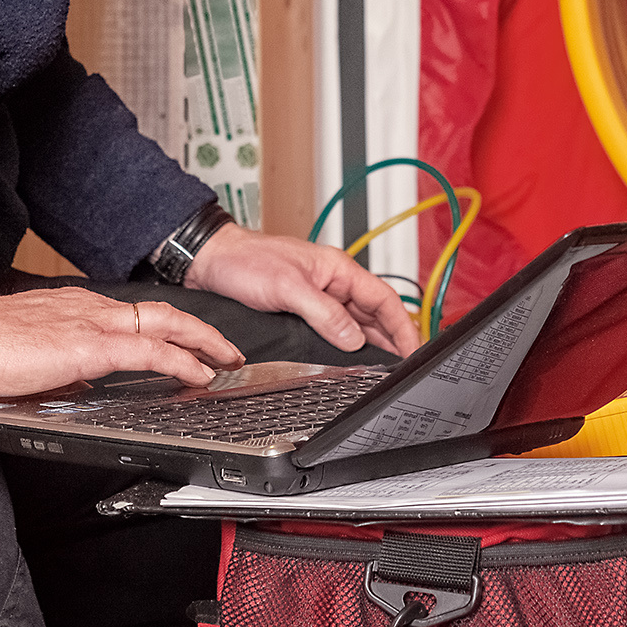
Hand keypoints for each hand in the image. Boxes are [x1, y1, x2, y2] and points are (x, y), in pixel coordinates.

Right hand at [0, 288, 243, 403]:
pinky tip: (198, 375)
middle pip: (162, 313)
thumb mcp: (27, 364)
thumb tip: (78, 386)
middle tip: (227, 352)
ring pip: (165, 325)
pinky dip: (181, 362)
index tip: (185, 346)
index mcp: (75, 310)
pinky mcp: (89, 347)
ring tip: (226, 362)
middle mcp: (89, 309)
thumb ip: (59, 371)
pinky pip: (150, 352)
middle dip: (201, 332)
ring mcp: (92, 323)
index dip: (167, 330)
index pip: (133, 316)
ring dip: (202, 343)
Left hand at [185, 226, 422, 357]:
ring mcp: (319, 295)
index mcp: (338, 269)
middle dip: (393, 338)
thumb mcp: (289, 287)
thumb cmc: (246, 261)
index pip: (383, 299)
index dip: (403, 325)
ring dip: (372, 343)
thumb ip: (324, 314)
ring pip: (356, 321)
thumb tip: (353, 339)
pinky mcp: (303, 307)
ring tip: (385, 366)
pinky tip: (350, 357)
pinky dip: (348, 343)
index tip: (414, 348)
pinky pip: (335, 327)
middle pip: (374, 313)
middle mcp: (332, 281)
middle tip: (405, 365)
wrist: (212, 261)